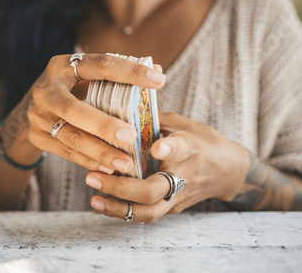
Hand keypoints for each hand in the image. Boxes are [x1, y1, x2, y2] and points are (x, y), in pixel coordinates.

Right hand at [26, 54, 165, 174]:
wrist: (32, 106)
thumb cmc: (71, 89)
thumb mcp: (86, 77)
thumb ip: (117, 76)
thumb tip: (157, 71)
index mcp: (63, 66)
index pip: (100, 65)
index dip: (130, 72)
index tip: (158, 81)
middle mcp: (46, 89)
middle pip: (75, 109)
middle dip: (104, 125)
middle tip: (132, 136)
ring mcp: (38, 114)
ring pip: (70, 136)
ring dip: (99, 151)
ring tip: (126, 163)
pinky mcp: (35, 136)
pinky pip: (65, 151)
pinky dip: (88, 161)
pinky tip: (108, 168)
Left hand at [85, 112, 250, 222]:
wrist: (229, 171)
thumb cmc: (201, 141)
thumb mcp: (182, 123)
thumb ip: (154, 119)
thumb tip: (119, 107)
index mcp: (189, 148)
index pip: (180, 149)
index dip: (168, 149)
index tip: (156, 146)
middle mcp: (184, 176)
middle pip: (152, 191)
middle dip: (120, 188)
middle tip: (92, 178)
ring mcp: (178, 197)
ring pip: (148, 212)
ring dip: (117, 208)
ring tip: (93, 199)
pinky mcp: (171, 208)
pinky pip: (146, 214)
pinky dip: (122, 212)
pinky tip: (100, 204)